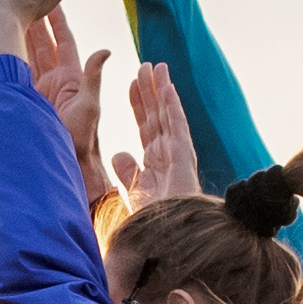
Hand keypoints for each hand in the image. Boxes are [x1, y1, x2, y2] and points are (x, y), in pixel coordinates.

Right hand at [19, 3, 111, 177]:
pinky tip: (3, 49)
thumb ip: (94, 76)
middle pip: (45, 45)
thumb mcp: (90, 105)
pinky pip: (20, 77)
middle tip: (27, 3)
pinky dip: (12, 61)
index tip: (52, 3)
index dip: (57, 22)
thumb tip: (105, 50)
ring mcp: (42, 91)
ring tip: (13, 18)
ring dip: (22, 39)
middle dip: (36, 24)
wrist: (66, 161)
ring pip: (30, 58)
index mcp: (72, 77)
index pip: (64, 42)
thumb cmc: (83, 138)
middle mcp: (56, 80)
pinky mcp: (29, 102)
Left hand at [113, 63, 198, 207]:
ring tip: (157, 66)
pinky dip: (173, 106)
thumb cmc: (154, 220)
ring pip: (168, 114)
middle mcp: (168, 153)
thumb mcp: (134, 191)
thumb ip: (128, 171)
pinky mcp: (183, 157)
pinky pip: (177, 125)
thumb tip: (119, 153)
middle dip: (150, 90)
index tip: (131, 84)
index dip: (139, 104)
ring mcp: (177, 153)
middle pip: (157, 114)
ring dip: (162, 90)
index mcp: (156, 161)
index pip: (146, 125)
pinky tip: (167, 87)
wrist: (166, 237)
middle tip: (144, 66)